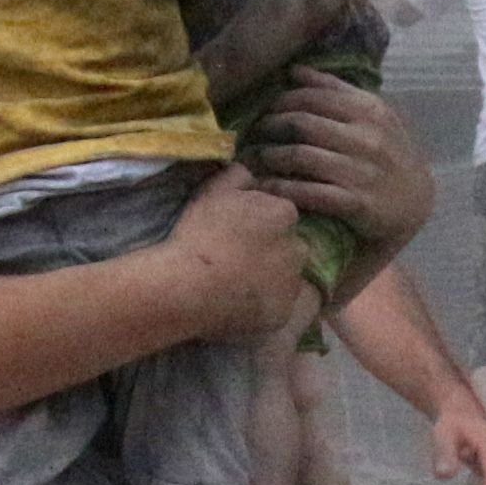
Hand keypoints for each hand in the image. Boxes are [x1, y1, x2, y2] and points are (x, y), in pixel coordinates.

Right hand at [166, 165, 323, 340]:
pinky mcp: (283, 313)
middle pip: (289, 248)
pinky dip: (262, 307)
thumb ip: (238, 175)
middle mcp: (298, 247)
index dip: (260, 224)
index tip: (239, 233)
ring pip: (285, 279)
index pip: (282, 216)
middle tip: (238, 260)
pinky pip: (276, 308)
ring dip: (269, 280)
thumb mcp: (214, 190)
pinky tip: (237, 305)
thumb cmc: (200, 232)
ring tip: (236, 285)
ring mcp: (292, 283)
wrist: (188, 284)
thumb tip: (250, 171)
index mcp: (284, 214)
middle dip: (271, 252)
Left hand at [242, 77, 431, 259]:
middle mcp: (366, 137)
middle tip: (250, 133)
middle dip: (268, 127)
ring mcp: (361, 171)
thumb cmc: (387, 152)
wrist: (416, 200)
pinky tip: (264, 186)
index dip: (280, 102)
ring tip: (252, 159)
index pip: (312, 96)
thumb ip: (336, 90)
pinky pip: (309, 192)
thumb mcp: (372, 115)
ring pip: (300, 156)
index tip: (262, 109)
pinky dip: (281, 188)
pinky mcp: (356, 204)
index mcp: (368, 110)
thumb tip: (295, 70)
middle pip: (301, 124)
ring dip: (268, 157)